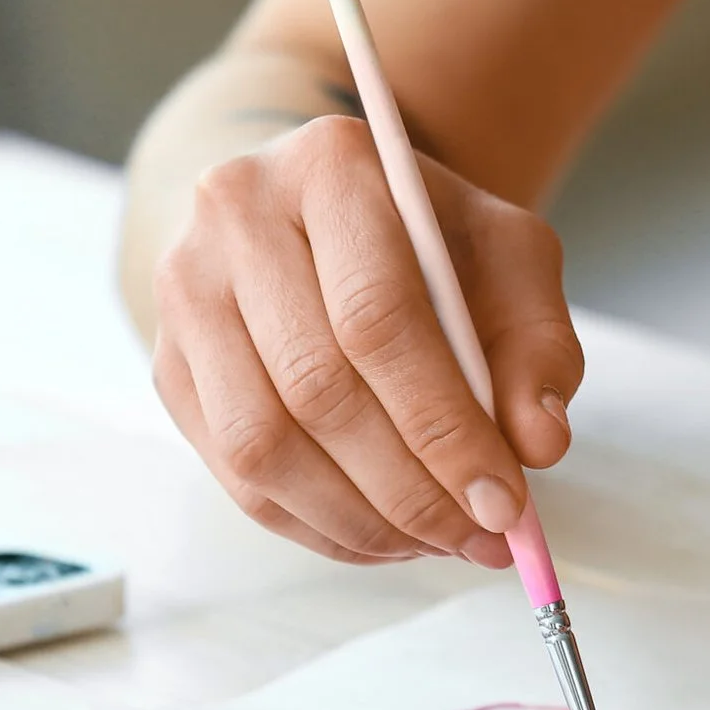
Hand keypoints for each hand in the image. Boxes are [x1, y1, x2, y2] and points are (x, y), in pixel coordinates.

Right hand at [150, 115, 581, 566]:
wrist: (330, 223)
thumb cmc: (431, 244)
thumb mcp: (511, 263)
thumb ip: (538, 347)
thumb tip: (539, 443)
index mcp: (330, 167)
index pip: (377, 317)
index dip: (443, 426)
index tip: (504, 501)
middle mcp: (236, 216)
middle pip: (315, 389)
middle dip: (410, 488)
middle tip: (480, 538)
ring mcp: (187, 292)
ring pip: (262, 446)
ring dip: (361, 520)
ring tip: (437, 542)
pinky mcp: (170, 365)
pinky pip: (238, 478)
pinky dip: (320, 526)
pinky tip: (384, 535)